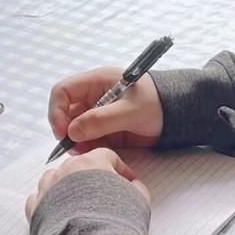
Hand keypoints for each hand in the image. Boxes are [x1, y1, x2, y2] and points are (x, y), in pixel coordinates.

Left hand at [25, 148, 150, 219]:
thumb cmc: (115, 220)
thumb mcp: (139, 200)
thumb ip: (137, 187)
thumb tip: (133, 185)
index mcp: (91, 161)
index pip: (107, 155)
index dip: (120, 168)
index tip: (128, 182)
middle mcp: (65, 170)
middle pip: (79, 166)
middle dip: (91, 177)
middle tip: (103, 196)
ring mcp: (46, 188)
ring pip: (55, 179)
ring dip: (66, 187)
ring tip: (78, 206)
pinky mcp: (35, 209)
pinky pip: (40, 199)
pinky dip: (49, 203)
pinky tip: (59, 215)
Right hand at [47, 68, 162, 153]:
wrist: (178, 115)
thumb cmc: (157, 104)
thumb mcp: (131, 111)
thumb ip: (102, 120)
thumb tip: (72, 132)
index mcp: (96, 81)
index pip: (62, 91)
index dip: (56, 111)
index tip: (63, 133)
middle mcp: (93, 96)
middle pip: (65, 113)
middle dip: (66, 131)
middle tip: (75, 149)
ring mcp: (97, 113)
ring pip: (74, 129)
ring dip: (76, 142)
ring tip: (88, 152)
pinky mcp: (104, 129)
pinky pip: (87, 139)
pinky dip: (87, 147)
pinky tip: (95, 153)